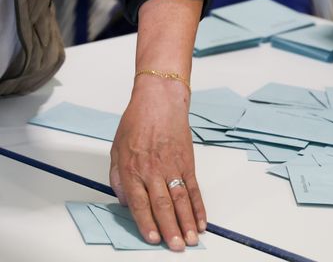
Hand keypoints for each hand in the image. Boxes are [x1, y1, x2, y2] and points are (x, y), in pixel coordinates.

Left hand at [110, 77, 205, 251]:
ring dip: (186, 221)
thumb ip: (117, 177)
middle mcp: (152, 170)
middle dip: (170, 229)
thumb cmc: (137, 121)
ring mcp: (172, 166)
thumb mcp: (116, 148)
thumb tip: (126, 201)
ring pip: (180, 199)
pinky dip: (198, 205)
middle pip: (162, 205)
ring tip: (191, 239)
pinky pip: (194, 188)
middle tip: (176, 247)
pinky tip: (201, 220)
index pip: (140, 203)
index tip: (152, 239)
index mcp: (132, 169)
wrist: (160, 101)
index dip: (147, 223)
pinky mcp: (187, 162)